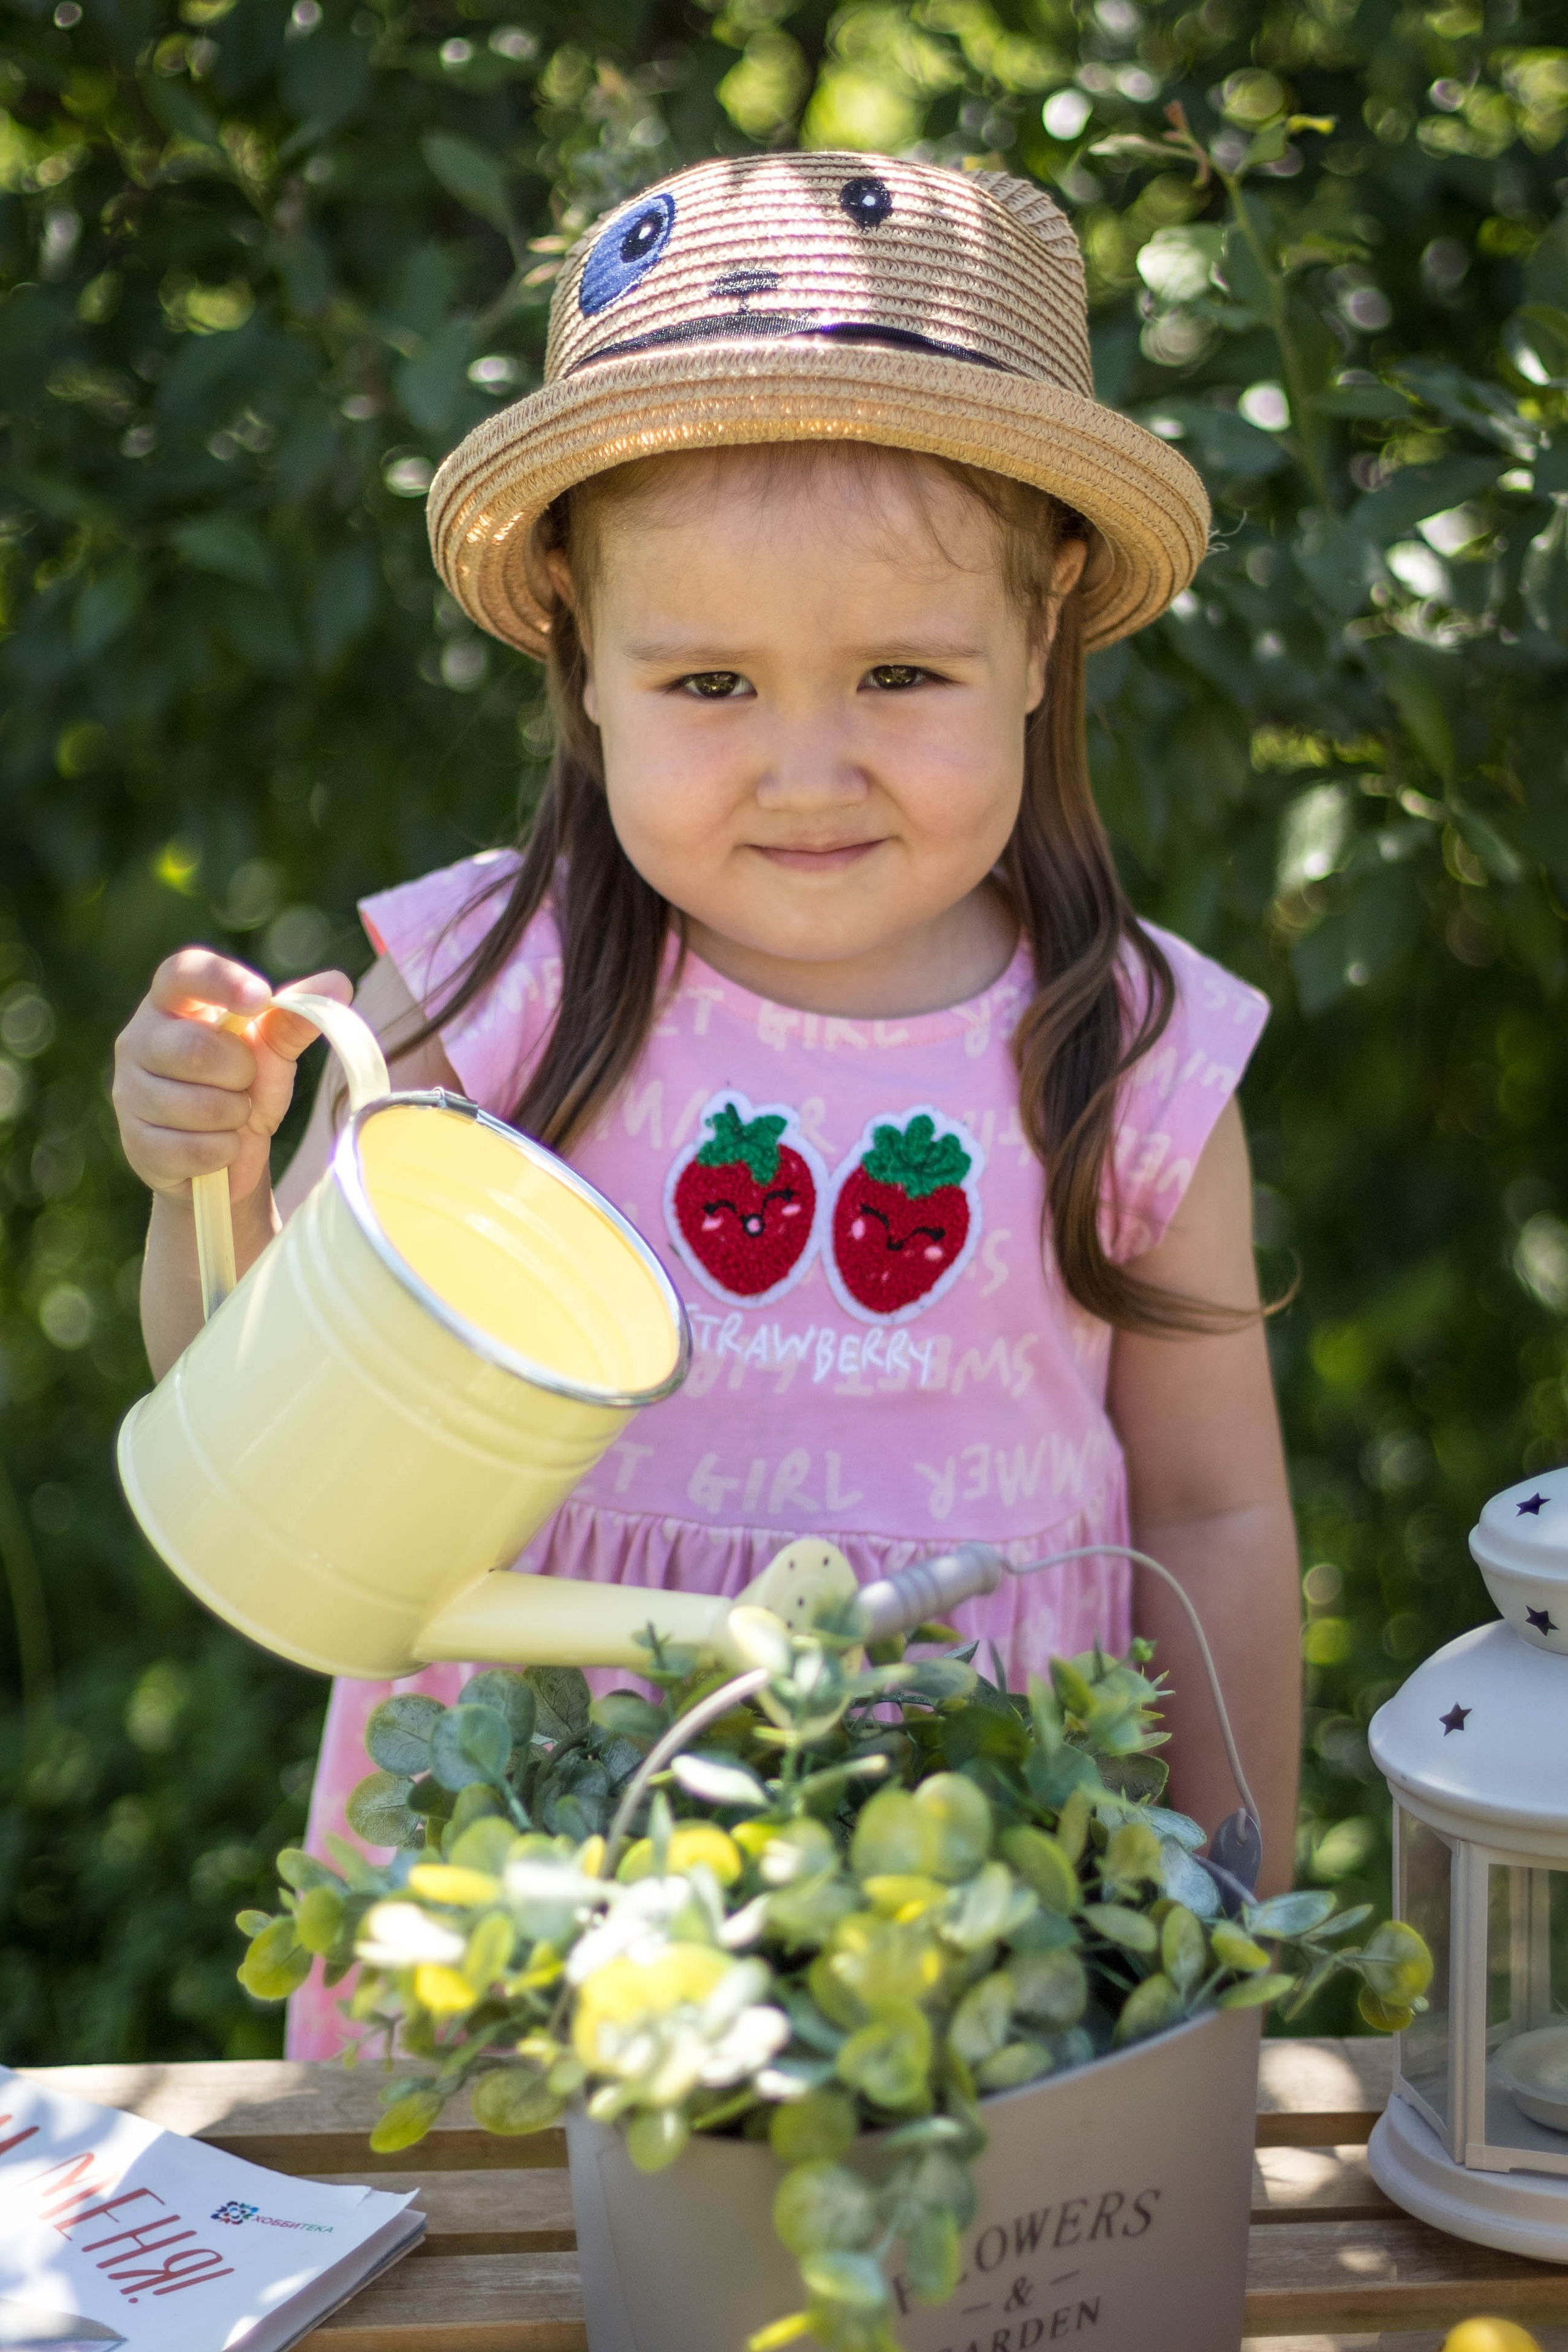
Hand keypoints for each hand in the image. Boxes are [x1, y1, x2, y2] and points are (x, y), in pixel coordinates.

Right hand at [113, 949, 353, 1212]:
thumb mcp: (271, 1052)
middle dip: (240, 1073)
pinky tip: (219, 1147)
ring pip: (198, 1106)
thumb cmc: (242, 1088)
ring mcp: (130, 1094)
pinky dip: (224, 1151)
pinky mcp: (136, 1145)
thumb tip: (339, 983)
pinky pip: (195, 1149)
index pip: (182, 972)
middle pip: (195, 1049)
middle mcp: (138, 1040)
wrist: (222, 1156)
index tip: (260, 999)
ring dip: (235, 1116)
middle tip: (244, 1083)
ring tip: (231, 1116)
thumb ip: (295, 1018)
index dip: (221, 981)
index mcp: (171, 1004)